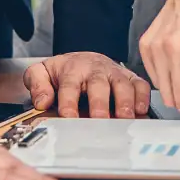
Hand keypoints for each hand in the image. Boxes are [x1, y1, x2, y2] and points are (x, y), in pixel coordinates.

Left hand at [24, 52, 149, 118]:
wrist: (82, 59)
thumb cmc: (64, 72)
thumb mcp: (42, 73)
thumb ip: (36, 84)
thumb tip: (42, 101)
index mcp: (72, 69)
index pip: (69, 85)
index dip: (69, 102)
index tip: (68, 118)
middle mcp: (95, 70)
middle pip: (98, 84)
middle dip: (100, 103)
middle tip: (100, 120)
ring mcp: (114, 73)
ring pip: (122, 83)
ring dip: (125, 101)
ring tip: (124, 118)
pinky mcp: (129, 78)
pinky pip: (140, 84)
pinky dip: (142, 96)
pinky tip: (140, 110)